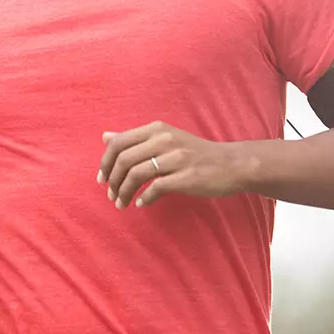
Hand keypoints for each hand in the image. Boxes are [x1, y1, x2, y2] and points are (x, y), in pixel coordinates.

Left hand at [97, 121, 254, 208]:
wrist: (232, 164)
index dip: (105, 162)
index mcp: (156, 129)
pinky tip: (142, 204)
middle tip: (110, 195)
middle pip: (125, 159)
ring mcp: (176, 158)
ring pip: (137, 174)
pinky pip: (156, 188)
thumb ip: (135, 139)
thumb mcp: (164, 138)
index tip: (101, 179)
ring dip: (124, 192)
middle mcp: (165, 140)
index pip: (119, 142)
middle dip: (112, 180)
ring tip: (121, 203)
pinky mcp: (187, 177)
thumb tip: (105, 136)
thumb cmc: (194, 152)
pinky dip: (144, 198)